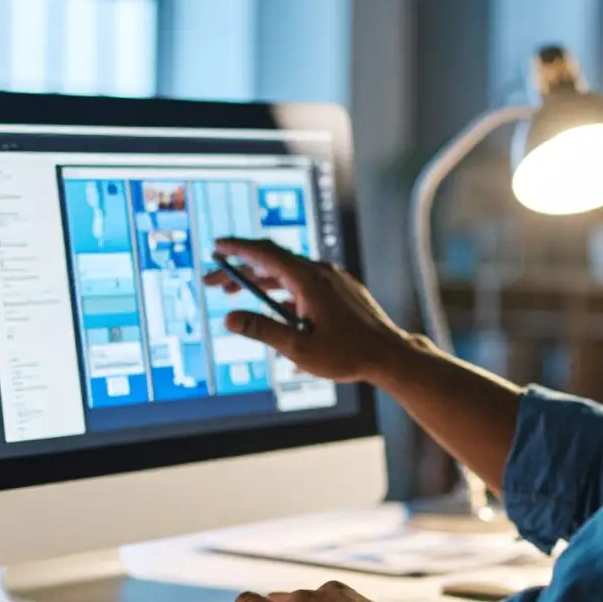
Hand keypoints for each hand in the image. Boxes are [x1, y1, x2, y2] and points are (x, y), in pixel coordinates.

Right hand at [202, 238, 413, 382]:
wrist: (389, 355)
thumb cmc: (348, 353)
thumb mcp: (298, 347)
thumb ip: (262, 330)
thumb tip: (229, 319)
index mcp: (309, 280)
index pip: (265, 253)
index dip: (237, 248)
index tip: (216, 247)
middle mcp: (321, 273)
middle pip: (273, 261)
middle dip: (240, 269)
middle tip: (213, 281)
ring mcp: (332, 279)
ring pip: (288, 272)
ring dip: (260, 280)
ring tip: (234, 293)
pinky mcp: (340, 289)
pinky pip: (304, 282)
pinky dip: (282, 289)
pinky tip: (272, 306)